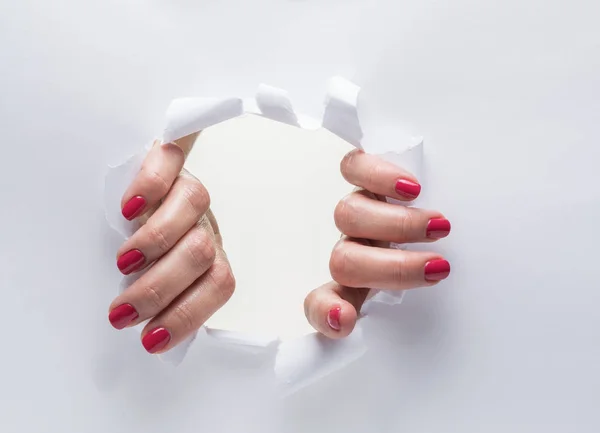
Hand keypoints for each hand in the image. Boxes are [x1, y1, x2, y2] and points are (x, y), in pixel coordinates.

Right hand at [108, 135, 234, 353]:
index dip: (189, 314)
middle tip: (123, 312)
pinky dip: (149, 186)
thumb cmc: (152, 246)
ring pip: (194, 205)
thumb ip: (162, 298)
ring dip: (155, 240)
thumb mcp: (157, 278)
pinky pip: (169, 162)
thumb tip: (150, 337)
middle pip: (201, 252)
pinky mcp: (169, 161)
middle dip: (160, 289)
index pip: (219, 285)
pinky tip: (127, 211)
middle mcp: (204, 225)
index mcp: (210, 258)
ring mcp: (188, 190)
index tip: (150, 339)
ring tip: (122, 264)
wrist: (153, 188)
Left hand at [304, 149, 450, 337]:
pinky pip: (353, 168)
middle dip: (393, 268)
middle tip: (436, 266)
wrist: (445, 213)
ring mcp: (358, 214)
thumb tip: (435, 287)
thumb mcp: (428, 287)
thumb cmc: (434, 258)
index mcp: (356, 287)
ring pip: (350, 215)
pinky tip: (410, 189)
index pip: (322, 304)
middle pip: (345, 262)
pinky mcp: (365, 178)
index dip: (326, 312)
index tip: (344, 319)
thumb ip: (421, 302)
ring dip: (398, 223)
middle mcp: (352, 251)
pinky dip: (379, 176)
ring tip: (437, 226)